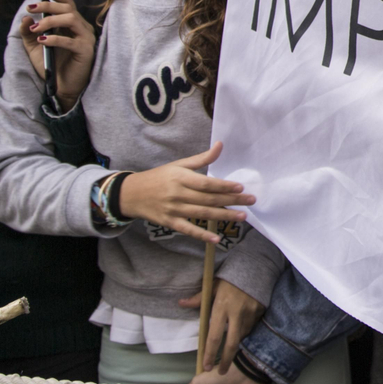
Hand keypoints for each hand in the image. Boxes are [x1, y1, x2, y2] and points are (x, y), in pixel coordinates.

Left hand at [22, 0, 97, 106]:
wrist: (61, 87)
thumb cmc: (52, 64)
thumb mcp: (34, 47)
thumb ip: (28, 33)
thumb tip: (25, 18)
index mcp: (72, 22)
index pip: (67, 1)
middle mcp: (81, 27)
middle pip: (68, 7)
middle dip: (47, 5)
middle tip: (30, 8)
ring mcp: (86, 38)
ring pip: (71, 19)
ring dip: (50, 21)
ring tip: (35, 29)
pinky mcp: (86, 51)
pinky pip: (70, 41)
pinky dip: (55, 39)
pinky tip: (42, 41)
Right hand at [117, 142, 253, 242]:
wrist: (131, 194)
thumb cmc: (159, 177)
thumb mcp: (179, 165)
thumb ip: (201, 159)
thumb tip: (221, 145)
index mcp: (181, 178)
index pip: (206, 183)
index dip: (224, 186)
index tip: (241, 187)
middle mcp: (178, 194)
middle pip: (209, 199)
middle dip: (231, 200)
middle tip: (251, 201)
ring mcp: (173, 210)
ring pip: (202, 214)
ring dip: (223, 216)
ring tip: (242, 216)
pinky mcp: (169, 223)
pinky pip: (188, 230)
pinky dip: (202, 235)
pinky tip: (216, 238)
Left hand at [173, 279, 264, 374]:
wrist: (255, 268)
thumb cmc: (230, 278)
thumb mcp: (213, 286)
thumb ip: (199, 298)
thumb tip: (181, 303)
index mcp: (221, 307)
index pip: (214, 336)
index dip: (209, 353)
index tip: (206, 366)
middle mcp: (236, 313)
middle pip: (231, 343)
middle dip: (226, 360)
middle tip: (221, 372)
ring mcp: (249, 314)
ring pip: (241, 337)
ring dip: (235, 346)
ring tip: (229, 354)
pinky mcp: (259, 312)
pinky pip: (250, 327)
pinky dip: (244, 332)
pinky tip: (240, 332)